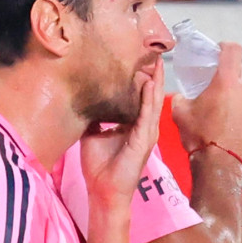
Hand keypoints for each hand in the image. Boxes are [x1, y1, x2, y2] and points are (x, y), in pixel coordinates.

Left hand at [80, 58, 164, 205]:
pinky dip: (149, 99)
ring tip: (157, 61)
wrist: (104, 191)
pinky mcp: (144, 140)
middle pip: (151, 95)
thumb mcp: (93, 133)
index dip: (142, 78)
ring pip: (153, 102)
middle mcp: (144, 127)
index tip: (140, 58)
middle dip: (154, 74)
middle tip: (155, 51)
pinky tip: (150, 83)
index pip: (141, 97)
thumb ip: (95, 117)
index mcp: (134, 125)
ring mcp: (147, 133)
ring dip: (156, 81)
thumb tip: (84, 98)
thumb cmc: (99, 166)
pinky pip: (148, 115)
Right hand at [171, 42, 241, 167]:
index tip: (221, 52)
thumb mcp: (180, 112)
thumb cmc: (198, 137)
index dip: (227, 48)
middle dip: (236, 74)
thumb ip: (183, 97)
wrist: (217, 166)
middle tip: (225, 86)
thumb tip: (183, 95)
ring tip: (233, 111)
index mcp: (226, 82)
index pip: (233, 50)